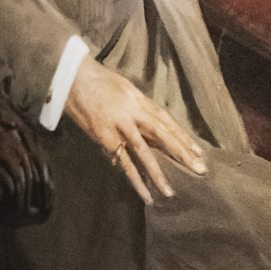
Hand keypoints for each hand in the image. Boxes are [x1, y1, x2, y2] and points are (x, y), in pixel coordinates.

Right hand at [63, 57, 207, 204]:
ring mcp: (116, 128)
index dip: (183, 138)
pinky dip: (133, 176)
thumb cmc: (100, 81)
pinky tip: (143, 191)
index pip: (167, 123)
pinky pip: (121, 159)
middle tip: (199, 170)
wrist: (71, 78)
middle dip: (181, 154)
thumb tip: (157, 129)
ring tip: (168, 191)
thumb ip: (142, 109)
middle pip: (161, 137)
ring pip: (142, 153)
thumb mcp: (127, 90)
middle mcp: (131, 115)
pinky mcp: (102, 137)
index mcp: (139, 102)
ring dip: (156, 173)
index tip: (198, 153)